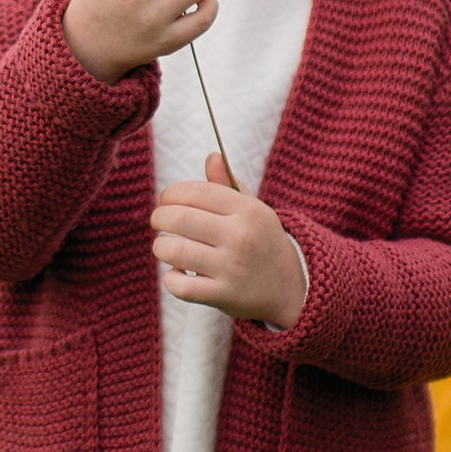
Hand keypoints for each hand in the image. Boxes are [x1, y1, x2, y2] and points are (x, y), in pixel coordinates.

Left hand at [152, 158, 307, 326]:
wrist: (291, 288)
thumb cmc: (262, 242)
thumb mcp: (253, 210)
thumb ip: (228, 185)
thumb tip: (212, 156)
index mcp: (248, 210)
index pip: (196, 192)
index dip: (171, 194)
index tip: (166, 200)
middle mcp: (240, 236)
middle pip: (179, 218)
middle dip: (159, 217)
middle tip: (158, 221)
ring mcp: (232, 268)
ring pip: (174, 250)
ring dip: (161, 247)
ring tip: (165, 246)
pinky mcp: (223, 295)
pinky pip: (180, 286)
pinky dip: (170, 279)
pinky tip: (177, 273)